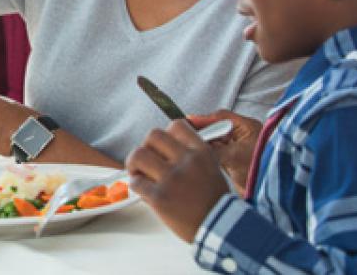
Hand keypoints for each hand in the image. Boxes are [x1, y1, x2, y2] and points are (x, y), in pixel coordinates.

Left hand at [126, 120, 229, 242]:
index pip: (176, 125)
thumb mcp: (212, 169)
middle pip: (153, 135)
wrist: (222, 230)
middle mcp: (187, 161)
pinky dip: (136, 185)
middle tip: (146, 160)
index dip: (165, 135)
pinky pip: (136, 182)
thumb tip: (162, 148)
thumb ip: (190, 155)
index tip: (162, 146)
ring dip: (134, 164)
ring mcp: (172, 179)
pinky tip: (144, 191)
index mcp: (202, 152)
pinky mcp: (160, 198)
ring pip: (138, 155)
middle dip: (146, 146)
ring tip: (139, 173)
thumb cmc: (214, 203)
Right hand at [187, 110, 261, 192]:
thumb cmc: (262, 170)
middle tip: (185, 136)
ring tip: (190, 148)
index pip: (221, 117)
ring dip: (204, 146)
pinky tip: (200, 159)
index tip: (188, 121)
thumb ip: (213, 149)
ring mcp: (239, 150)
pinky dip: (209, 156)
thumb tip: (195, 146)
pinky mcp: (235, 163)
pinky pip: (217, 155)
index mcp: (247, 128)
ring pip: (215, 143)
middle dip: (202, 133)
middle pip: (216, 130)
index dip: (203, 119)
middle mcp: (243, 137)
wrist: (273, 194)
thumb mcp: (235, 156)